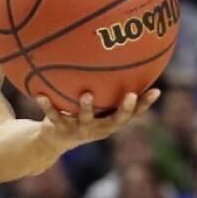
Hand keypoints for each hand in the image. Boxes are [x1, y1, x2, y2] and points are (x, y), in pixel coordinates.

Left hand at [36, 90, 160, 149]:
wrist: (55, 140)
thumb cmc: (81, 115)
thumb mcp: (95, 104)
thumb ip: (105, 88)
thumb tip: (119, 57)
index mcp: (110, 121)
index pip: (133, 114)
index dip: (145, 104)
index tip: (156, 91)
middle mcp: (100, 128)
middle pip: (116, 121)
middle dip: (124, 109)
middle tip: (130, 95)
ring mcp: (81, 131)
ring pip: (85, 120)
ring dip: (86, 108)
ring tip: (86, 94)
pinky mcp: (61, 130)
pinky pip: (54, 117)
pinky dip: (48, 106)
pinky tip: (40, 95)